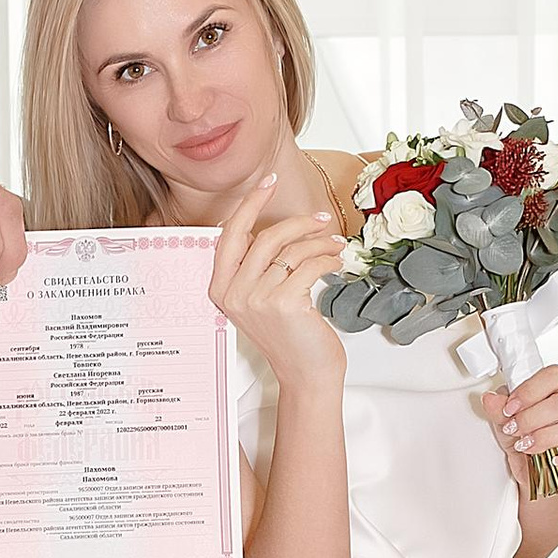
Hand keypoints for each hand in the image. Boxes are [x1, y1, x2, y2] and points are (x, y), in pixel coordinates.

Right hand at [209, 176, 347, 393]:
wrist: (305, 374)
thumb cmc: (289, 336)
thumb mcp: (259, 300)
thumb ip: (255, 268)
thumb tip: (273, 228)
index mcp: (220, 288)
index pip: (230, 234)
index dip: (250, 204)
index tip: (269, 183)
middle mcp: (233, 293)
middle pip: (266, 236)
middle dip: (299, 222)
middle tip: (322, 219)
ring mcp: (256, 298)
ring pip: (291, 249)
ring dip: (320, 242)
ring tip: (335, 245)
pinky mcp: (283, 302)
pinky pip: (309, 264)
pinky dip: (328, 259)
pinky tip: (337, 262)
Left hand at [477, 364, 557, 492]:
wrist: (529, 466)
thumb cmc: (521, 435)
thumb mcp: (504, 420)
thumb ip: (498, 409)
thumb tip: (490, 399)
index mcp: (556, 386)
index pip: (553, 376)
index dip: (530, 392)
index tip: (510, 408)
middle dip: (533, 418)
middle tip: (514, 429)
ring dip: (546, 438)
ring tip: (526, 446)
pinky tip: (557, 460)